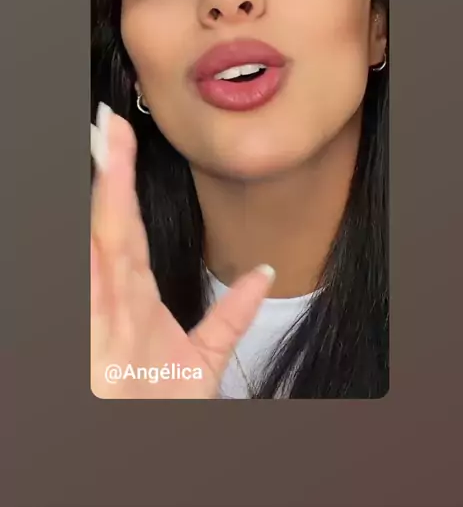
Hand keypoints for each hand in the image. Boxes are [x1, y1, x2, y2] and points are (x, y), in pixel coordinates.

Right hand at [90, 104, 274, 398]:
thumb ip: (232, 312)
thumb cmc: (156, 403)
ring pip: (107, 244)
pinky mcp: (106, 343)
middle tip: (109, 122)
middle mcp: (115, 299)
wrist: (144, 437)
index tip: (120, 136)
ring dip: (107, 196)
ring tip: (107, 147)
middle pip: (113, 224)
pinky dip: (101, 252)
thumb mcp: (202, 357)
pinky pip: (109, 288)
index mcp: (133, 296)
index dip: (123, 179)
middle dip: (111, 171)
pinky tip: (104, 214)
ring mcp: (107, 318)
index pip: (128, 225)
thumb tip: (265, 272)